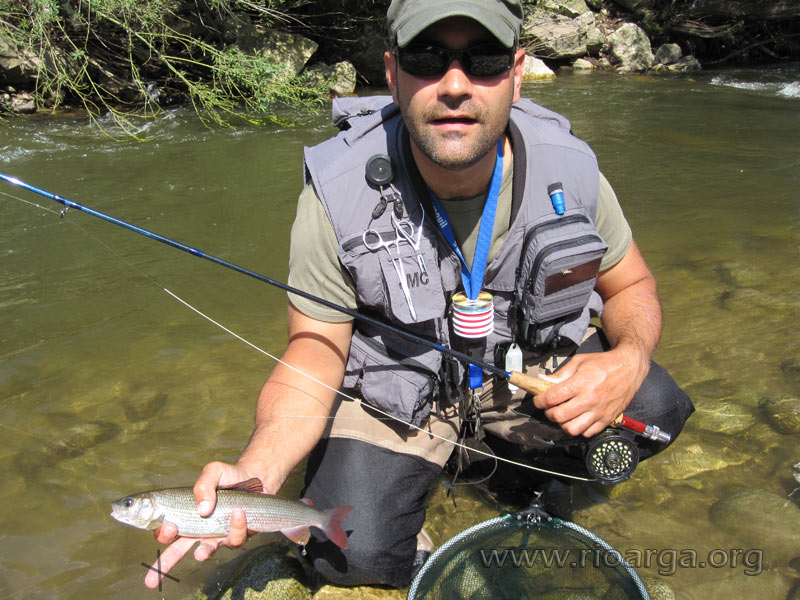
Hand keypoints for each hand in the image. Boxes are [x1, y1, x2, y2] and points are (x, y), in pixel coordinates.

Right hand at [144, 462, 258, 588]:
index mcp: (188, 515)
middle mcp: (200, 530)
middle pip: (177, 551)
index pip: (167, 529)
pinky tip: (239, 513)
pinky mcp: (237, 535)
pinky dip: (236, 526)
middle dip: (163, 566)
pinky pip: (234, 539)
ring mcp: (218, 535)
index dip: (163, 533)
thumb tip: (203, 510)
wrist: (255, 477)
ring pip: (207, 551)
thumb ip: (204, 484)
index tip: (169, 527)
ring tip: (200, 554)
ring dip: (204, 552)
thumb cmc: (229, 476)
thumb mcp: (214, 471)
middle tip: (149, 582)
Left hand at [533, 348, 648, 437]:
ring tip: (563, 415)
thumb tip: (541, 380)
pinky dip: (579, 429)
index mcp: (581, 383)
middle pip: (559, 416)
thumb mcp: (579, 362)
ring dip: (563, 424)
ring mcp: (599, 411)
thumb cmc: (604, 364)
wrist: (629, 368)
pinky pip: (587, 433)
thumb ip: (560, 374)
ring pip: (572, 429)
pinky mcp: (607, 419)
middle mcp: (589, 399)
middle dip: (549, 413)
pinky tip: (577, 418)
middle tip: (550, 407)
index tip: (538, 400)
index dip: (539, 401)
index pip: (552, 398)